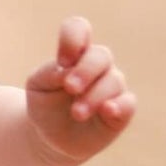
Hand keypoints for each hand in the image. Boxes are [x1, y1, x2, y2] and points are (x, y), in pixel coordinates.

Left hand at [24, 15, 136, 165]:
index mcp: (74, 53)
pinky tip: (108, 110)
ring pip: (113, 81)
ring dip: (94, 96)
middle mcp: (97, 67)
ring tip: (76, 113)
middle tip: (70, 88)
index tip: (62, 60)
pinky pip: (128, 103)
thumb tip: (68, 69)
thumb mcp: (37, 86)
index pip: (79, 29)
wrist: (50, 137)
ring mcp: (111, 88)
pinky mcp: (120, 111)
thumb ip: (50, 73)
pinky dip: (120, 105)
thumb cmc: (44, 104)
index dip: (73, 38)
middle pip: (100, 55)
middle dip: (85, 71)